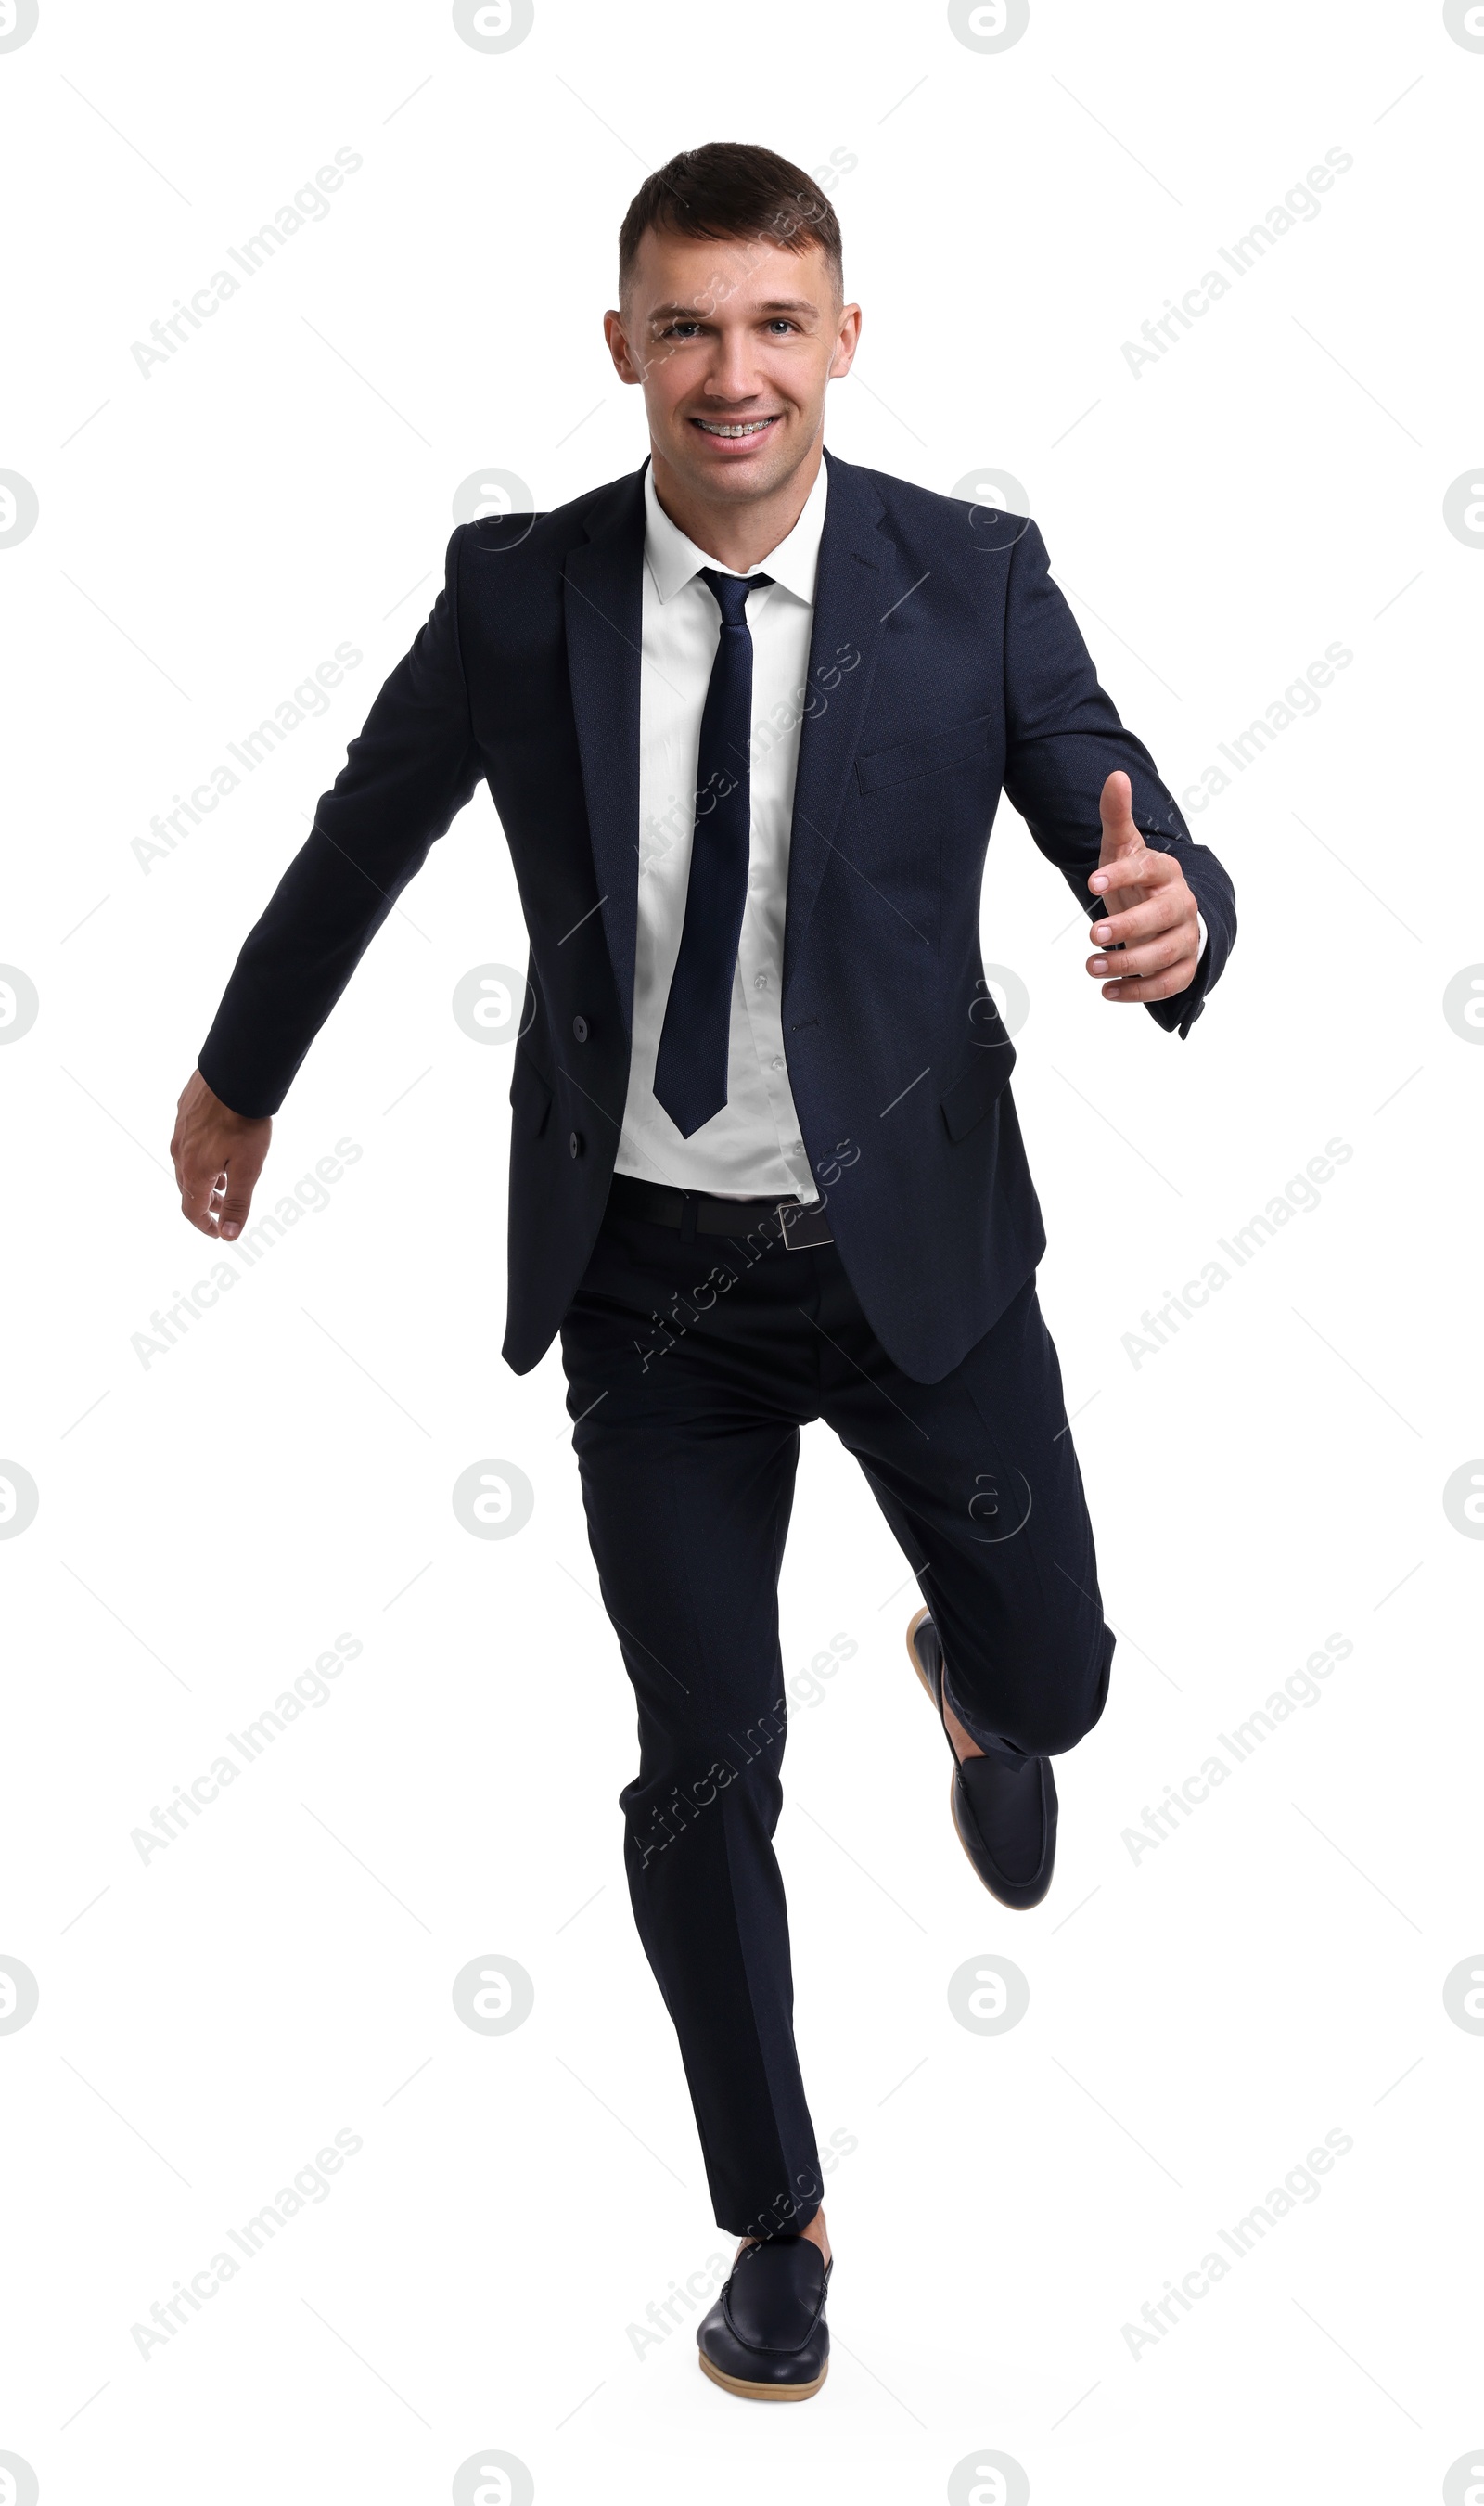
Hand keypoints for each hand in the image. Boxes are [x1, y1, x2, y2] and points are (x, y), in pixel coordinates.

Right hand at [170, 1070, 271, 1241]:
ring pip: (187, 1165)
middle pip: (188, 1189)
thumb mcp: (248, 1169)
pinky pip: (188, 1143)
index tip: (219, 1233)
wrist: (235, 1074)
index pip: (192, 1210)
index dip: (206, 1226)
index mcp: (194, 1171)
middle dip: (208, 1204)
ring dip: (205, 1180)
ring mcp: (179, 1131)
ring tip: (225, 1182)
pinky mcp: (183, 1112)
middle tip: (226, 1210)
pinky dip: (202, 1156)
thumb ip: (238, 1203)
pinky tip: (218, 1148)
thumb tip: (230, 1236)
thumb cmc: (243, 1122)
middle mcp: (180, 1153)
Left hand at [1085, 771, 1201, 1002]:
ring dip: (1128, 964)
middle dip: (1129, 926)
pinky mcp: (1184, 967)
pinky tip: (1107, 992)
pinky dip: (1138, 992)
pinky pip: (1168, 985)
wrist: (1161, 913)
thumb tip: (1116, 776)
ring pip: (1166, 955)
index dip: (1122, 875)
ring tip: (1091, 967)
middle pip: (1163, 916)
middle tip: (1092, 933)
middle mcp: (1181, 904)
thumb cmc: (1137, 879)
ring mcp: (1186, 938)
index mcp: (1166, 872)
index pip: (1149, 869)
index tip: (1090, 883)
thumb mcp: (1122, 848)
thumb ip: (1116, 815)